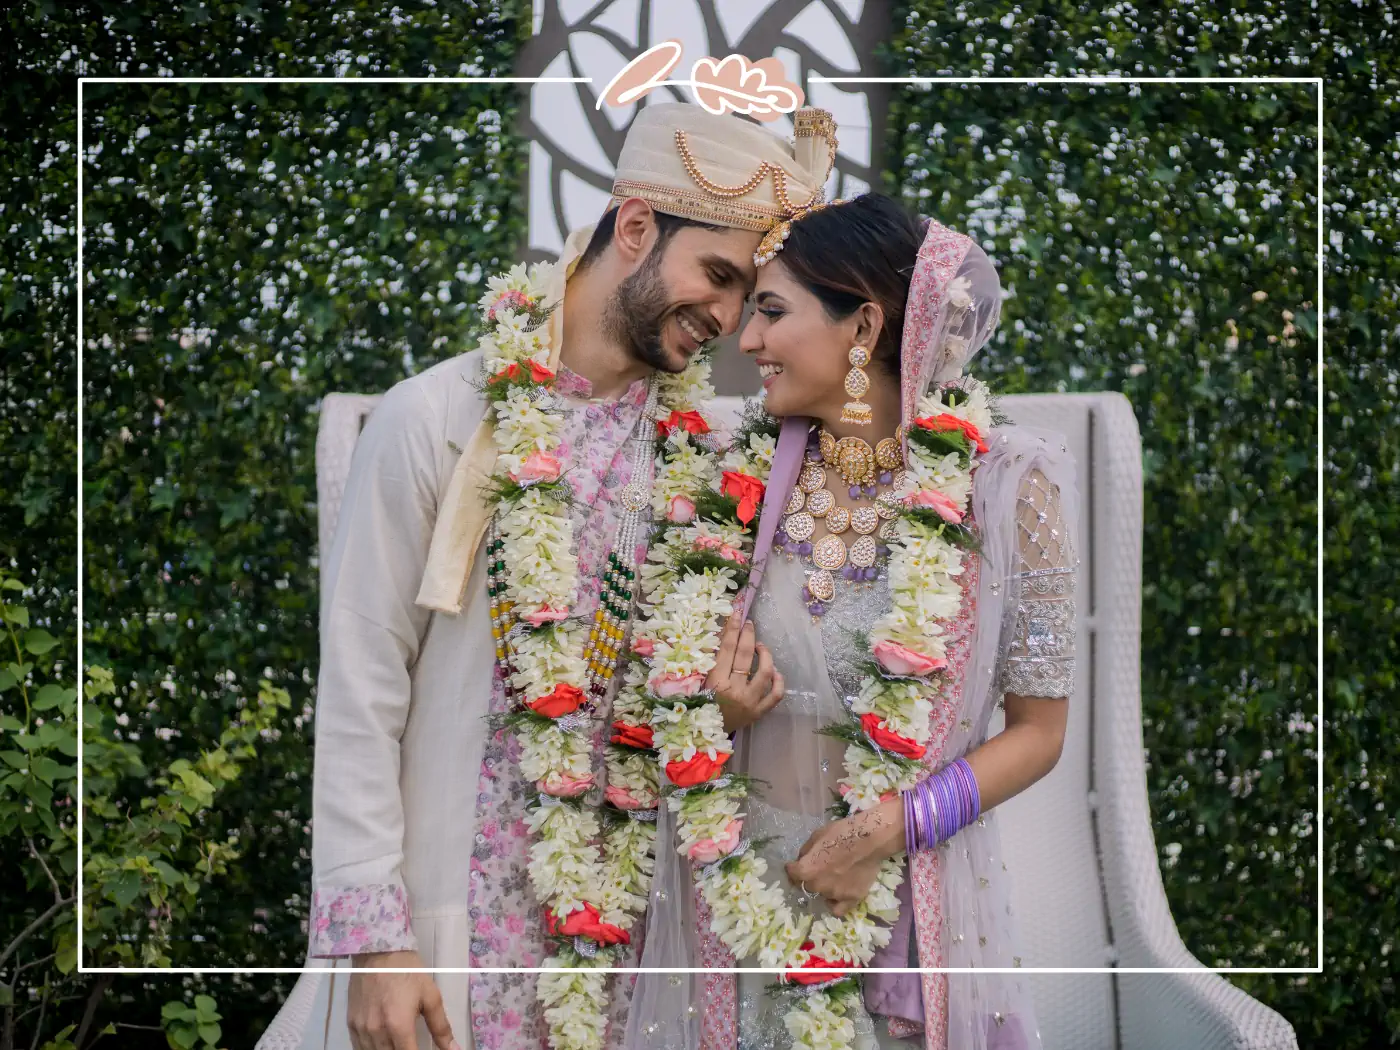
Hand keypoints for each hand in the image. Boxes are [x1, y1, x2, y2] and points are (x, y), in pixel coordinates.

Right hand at [348, 950, 458, 1049]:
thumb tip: (454, 1049)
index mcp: (398, 1026)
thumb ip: (441, 1027)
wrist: (378, 951)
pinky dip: (372, 1049)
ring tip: (399, 1043)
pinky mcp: (351, 1024)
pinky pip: (360, 1048)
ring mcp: (361, 1030)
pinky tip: (383, 1043)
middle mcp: (377, 1032)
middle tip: (411, 1044)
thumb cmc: (407, 971)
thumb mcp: (430, 996)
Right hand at [705, 613, 784, 732]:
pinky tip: (775, 672)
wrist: (703, 735)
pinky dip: (778, 681)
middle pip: (746, 655)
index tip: (738, 615)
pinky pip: (775, 695)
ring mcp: (749, 702)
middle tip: (750, 624)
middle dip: (749, 635)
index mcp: (715, 681)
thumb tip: (723, 634)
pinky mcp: (758, 712)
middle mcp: (734, 691)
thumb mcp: (698, 680)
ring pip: (765, 672)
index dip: (733, 629)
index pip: (727, 648)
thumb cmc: (698, 704)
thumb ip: (709, 660)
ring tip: (760, 648)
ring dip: (765, 655)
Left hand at [785, 800, 904, 917]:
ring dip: (826, 887)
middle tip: (822, 867)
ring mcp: (835, 894)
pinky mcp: (851, 899)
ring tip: (837, 875)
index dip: (793, 868)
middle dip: (811, 877)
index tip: (795, 866)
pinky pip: (837, 909)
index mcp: (807, 869)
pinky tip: (838, 895)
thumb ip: (805, 852)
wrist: (869, 839)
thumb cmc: (842, 833)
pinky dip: (835, 903)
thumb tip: (801, 861)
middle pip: (808, 885)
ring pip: (823, 894)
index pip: (792, 873)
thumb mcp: (817, 835)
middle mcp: (818, 885)